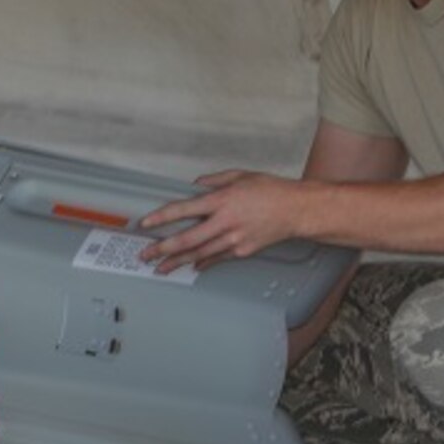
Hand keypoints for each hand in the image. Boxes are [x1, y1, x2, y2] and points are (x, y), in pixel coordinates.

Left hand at [138, 170, 304, 273]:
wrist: (297, 210)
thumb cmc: (272, 191)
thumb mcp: (240, 176)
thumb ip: (214, 181)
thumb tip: (195, 186)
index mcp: (222, 200)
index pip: (184, 209)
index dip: (162, 217)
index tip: (146, 223)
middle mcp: (225, 222)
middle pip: (188, 239)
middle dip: (163, 249)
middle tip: (146, 255)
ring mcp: (234, 239)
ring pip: (200, 254)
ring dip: (178, 262)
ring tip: (161, 268)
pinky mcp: (243, 251)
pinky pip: (217, 258)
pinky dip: (202, 262)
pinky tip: (191, 266)